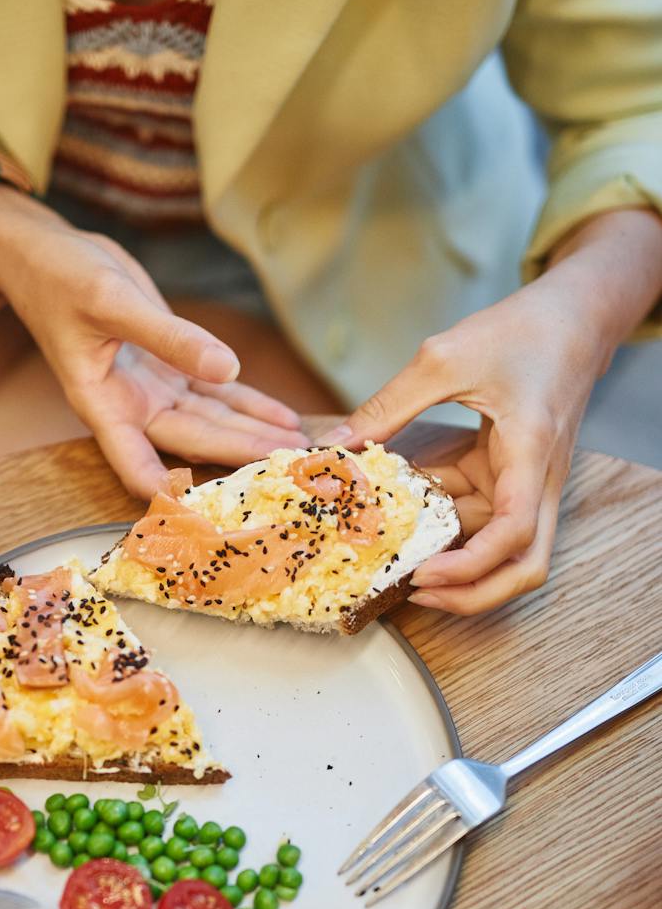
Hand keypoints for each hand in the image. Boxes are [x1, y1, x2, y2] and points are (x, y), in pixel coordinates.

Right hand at [0, 184, 302, 495]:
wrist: (49, 256)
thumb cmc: (62, 279)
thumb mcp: (112, 302)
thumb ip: (170, 338)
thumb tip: (226, 369)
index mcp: (103, 403)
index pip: (135, 463)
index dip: (167, 492)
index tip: (205, 514)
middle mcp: (131, 407)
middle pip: (193, 440)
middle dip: (240, 455)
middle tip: (291, 466)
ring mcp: (154, 390)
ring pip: (213, 421)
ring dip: (253, 433)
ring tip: (300, 448)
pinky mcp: (172, 369)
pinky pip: (218, 395)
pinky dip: (250, 405)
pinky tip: (283, 420)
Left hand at [323, 207, 661, 614]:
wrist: (571, 315)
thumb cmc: (521, 330)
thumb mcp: (444, 359)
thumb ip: (390, 405)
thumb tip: (337, 443)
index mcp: (530, 455)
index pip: (515, 535)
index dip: (471, 567)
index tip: (424, 574)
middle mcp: (536, 481)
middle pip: (522, 567)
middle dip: (472, 592)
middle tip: (413, 591)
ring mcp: (525, 482)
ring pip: (497, 546)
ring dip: (453, 556)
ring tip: (397, 556)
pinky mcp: (511, 475)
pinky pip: (481, 513)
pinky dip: (445, 520)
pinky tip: (403, 512)